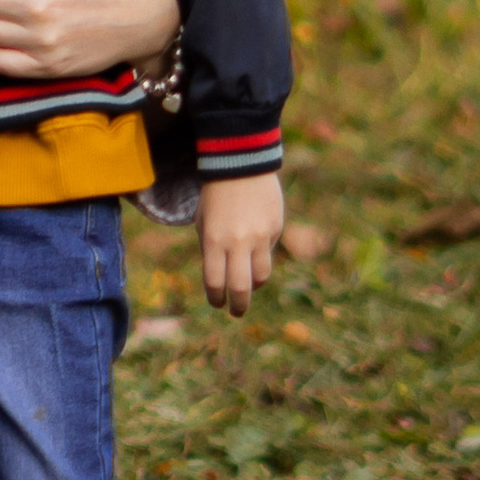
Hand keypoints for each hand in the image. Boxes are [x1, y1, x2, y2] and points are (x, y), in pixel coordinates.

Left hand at [199, 172, 282, 317]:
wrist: (240, 166)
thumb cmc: (215, 197)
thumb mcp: (204, 222)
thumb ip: (212, 249)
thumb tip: (221, 277)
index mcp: (213, 240)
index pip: (215, 281)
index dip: (216, 298)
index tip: (217, 303)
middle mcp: (237, 242)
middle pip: (240, 287)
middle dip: (238, 305)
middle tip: (236, 312)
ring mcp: (260, 237)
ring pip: (261, 275)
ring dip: (254, 286)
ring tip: (248, 289)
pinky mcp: (275, 229)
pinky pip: (268, 252)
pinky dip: (260, 257)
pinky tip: (254, 249)